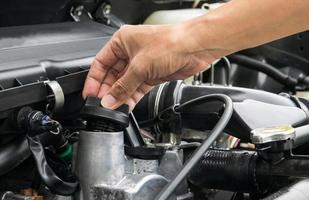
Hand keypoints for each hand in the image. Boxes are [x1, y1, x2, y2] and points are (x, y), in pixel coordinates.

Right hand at [82, 24, 223, 110]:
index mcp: (122, 42)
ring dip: (119, 96)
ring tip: (113, 108)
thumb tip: (109, 100)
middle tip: (103, 104)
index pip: (101, 63)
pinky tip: (126, 106)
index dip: (95, 80)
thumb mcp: (140, 66)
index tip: (90, 94)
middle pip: (112, 75)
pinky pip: (136, 88)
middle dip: (107, 91)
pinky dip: (131, 97)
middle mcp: (130, 52)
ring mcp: (141, 64)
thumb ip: (123, 86)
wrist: (195, 48)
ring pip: (125, 84)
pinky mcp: (151, 74)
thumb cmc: (170, 43)